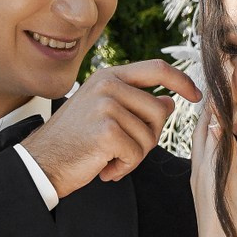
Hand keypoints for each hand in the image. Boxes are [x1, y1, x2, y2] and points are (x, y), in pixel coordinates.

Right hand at [22, 60, 201, 197]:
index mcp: (109, 77)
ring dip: (134, 156)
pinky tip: (104, 167)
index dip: (181, 81)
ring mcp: (106, 106)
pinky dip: (123, 168)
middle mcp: (108, 85)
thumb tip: (171, 102)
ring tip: (108, 158)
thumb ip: (136, 104)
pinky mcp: (106, 130)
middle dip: (149, 137)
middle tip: (123, 150)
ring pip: (149, 136)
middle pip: (160, 111)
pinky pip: (136, 154)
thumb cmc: (73, 141)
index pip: (157, 69)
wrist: (41, 162)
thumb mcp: (105, 114)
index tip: (195, 95)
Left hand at [188, 101, 236, 236]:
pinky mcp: (209, 188)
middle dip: (211, 110)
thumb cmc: (225, 221)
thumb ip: (222, 155)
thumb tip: (217, 123)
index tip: (220, 81)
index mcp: (204, 164)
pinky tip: (220, 143)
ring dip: (212, 124)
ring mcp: (203, 178)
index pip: (207, 125)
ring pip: (206, 143)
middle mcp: (200, 168)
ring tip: (219, 108)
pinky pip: (210, 156)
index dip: (213, 104)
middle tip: (220, 88)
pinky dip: (215, 141)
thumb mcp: (227, 185)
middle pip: (204, 131)